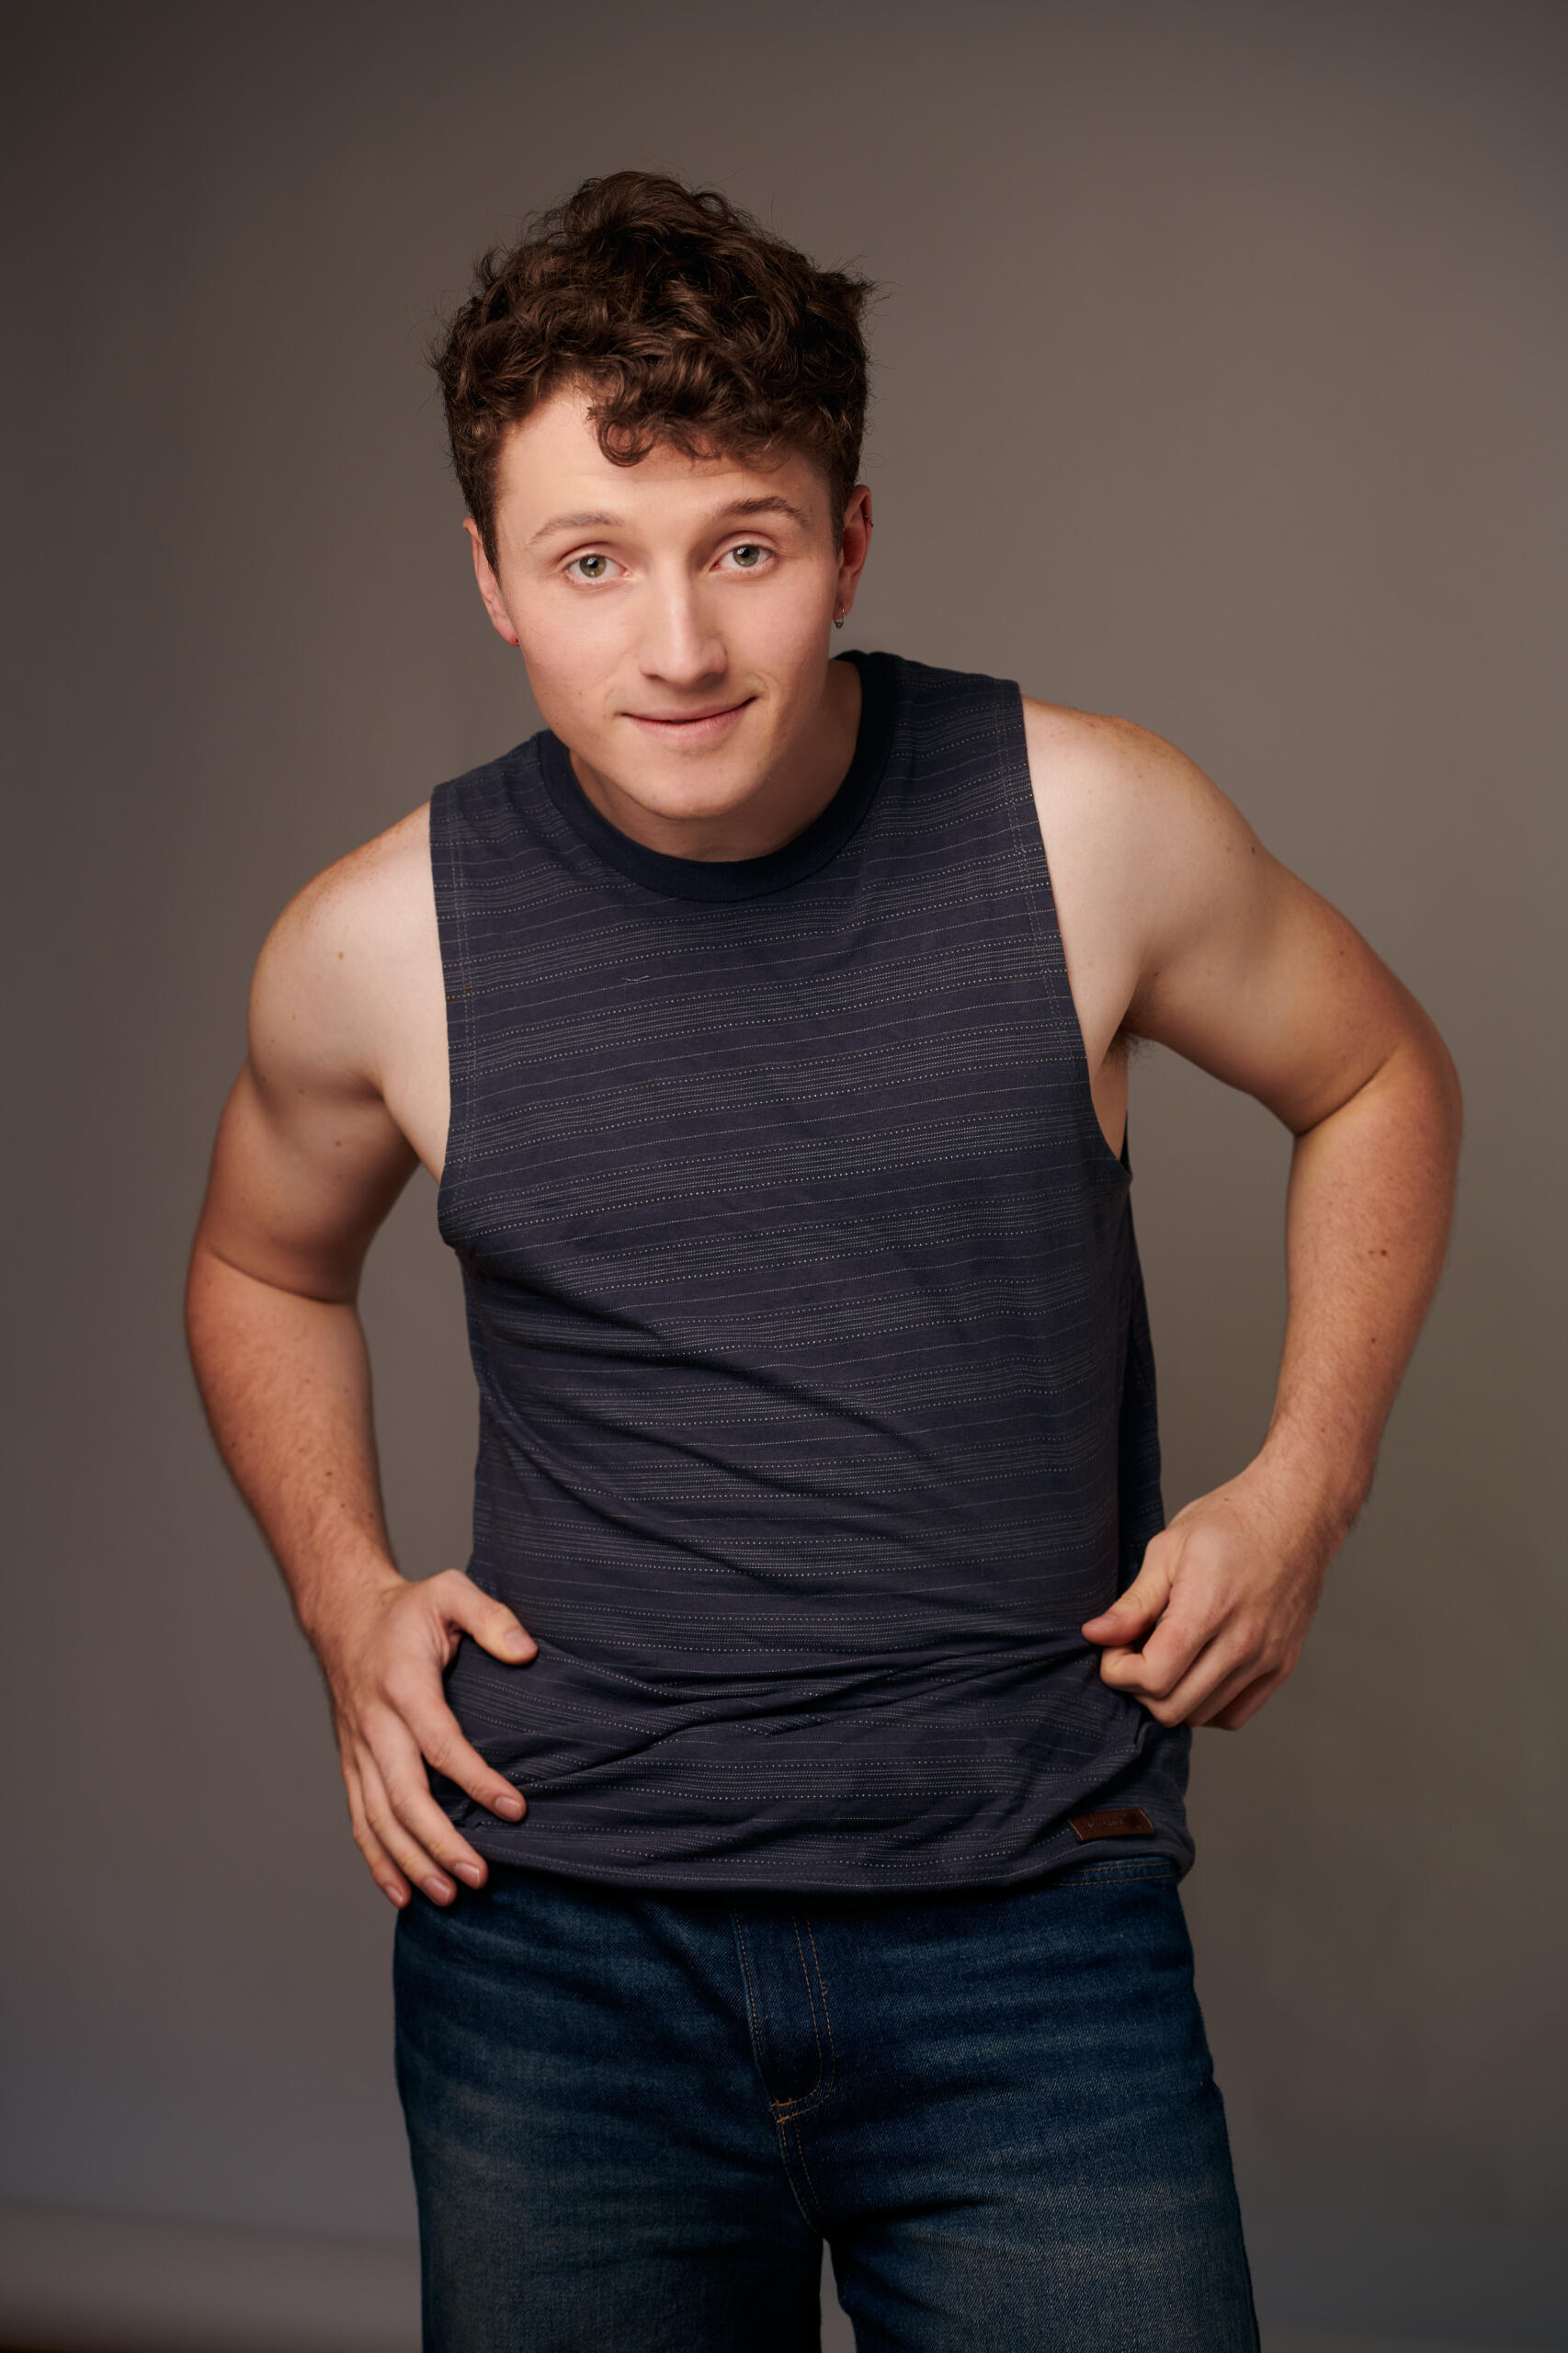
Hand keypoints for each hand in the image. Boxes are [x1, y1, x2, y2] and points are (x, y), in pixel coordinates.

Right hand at [318, 1567, 536, 1908]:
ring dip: (412, 1862)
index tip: (515, 1810)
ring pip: (379, 1819)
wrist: (344, 1614)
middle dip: (441, 1843)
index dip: (477, 1781)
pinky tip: (403, 1893)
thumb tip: (528, 1652)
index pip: (441, 1744)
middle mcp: (375, 1724)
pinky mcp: (351, 1764)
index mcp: (403, 1686)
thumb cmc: (407, 1608)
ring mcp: (358, 1749)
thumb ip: (492, 1616)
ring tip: (450, 1895)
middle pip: (405, 1797)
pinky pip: (360, 1820)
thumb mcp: (451, 1591)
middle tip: (481, 1878)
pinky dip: (378, 1861)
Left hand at [1080, 1464, 1335, 1730]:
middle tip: (1131, 1654)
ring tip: (1163, 1657)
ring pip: (1202, 1716)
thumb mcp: (1168, 1548)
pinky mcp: (1282, 1666)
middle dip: (1138, 1689)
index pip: (1155, 1677)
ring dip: (1170, 1697)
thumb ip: (1134, 1602)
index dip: (1118, 1672)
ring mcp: (1267, 1658)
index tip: (1112, 1648)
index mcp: (1209, 1608)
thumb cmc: (1229, 1523)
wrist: (1295, 1514)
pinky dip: (1206, 1705)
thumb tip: (1095, 1634)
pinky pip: (1235, 1714)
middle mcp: (1243, 1642)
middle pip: (1173, 1707)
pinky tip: (1193, 1672)